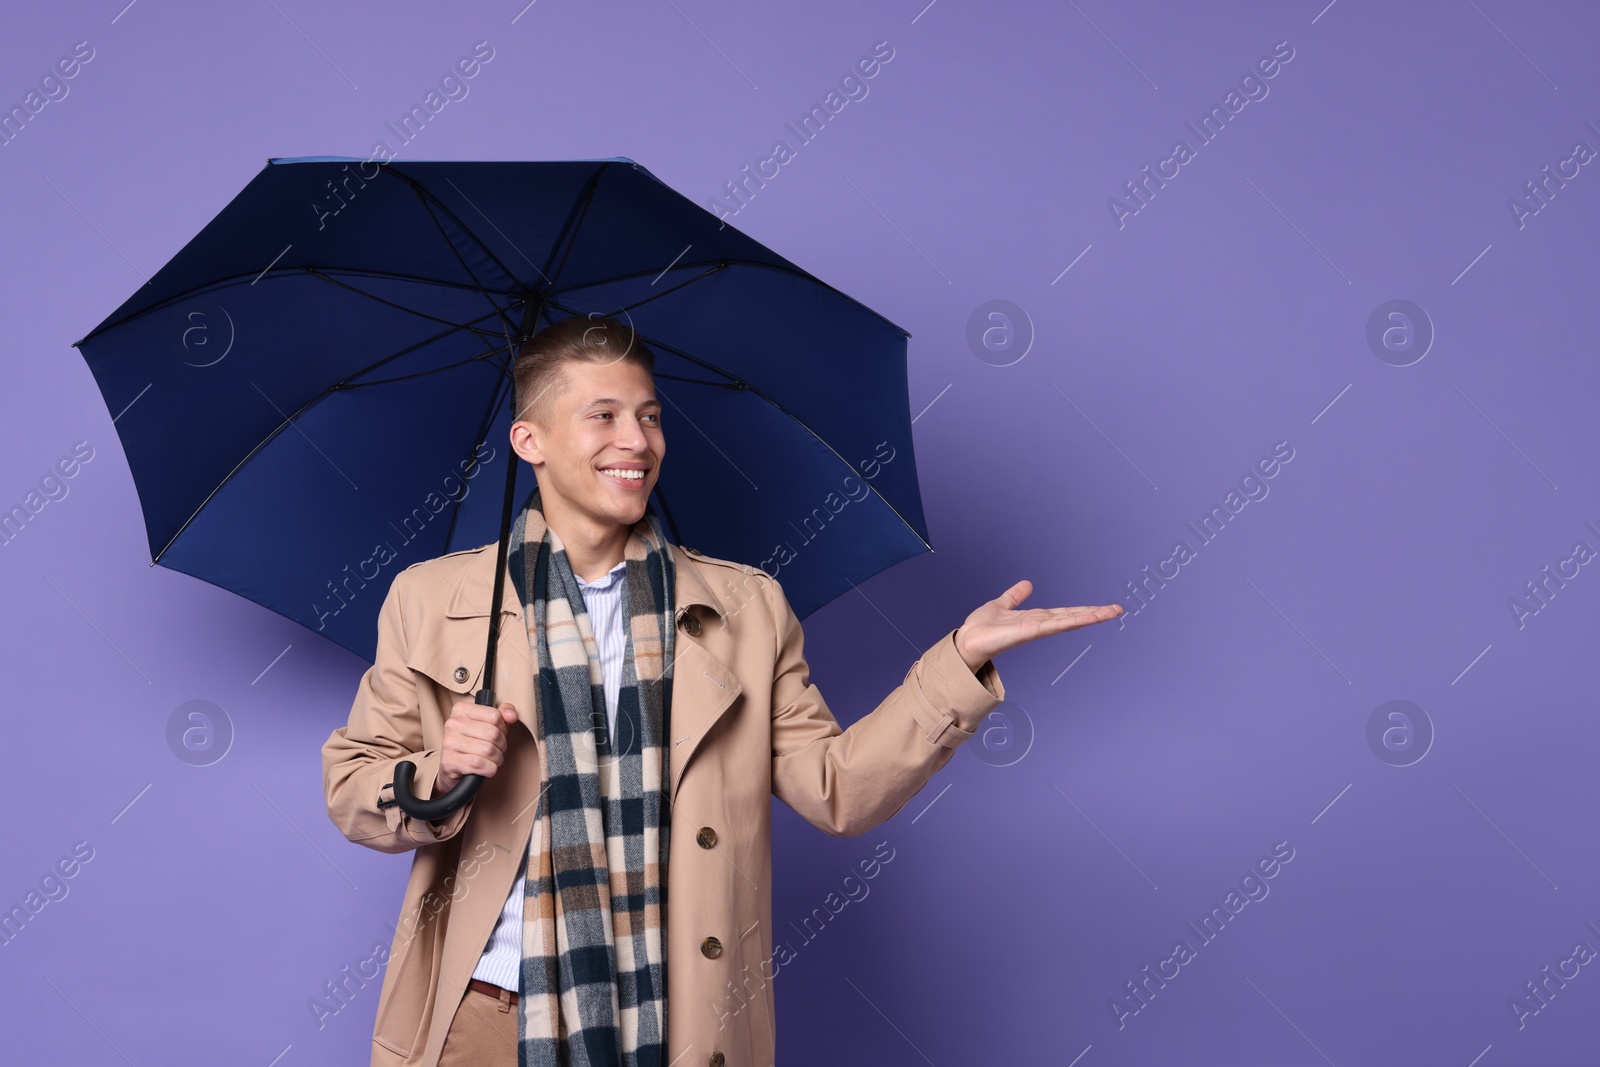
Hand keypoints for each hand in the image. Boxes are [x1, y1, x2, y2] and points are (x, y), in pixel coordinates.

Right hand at [436, 700, 518, 793]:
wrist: (452, 768)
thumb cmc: (473, 743)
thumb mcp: (488, 723)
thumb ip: (503, 714)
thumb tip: (512, 716)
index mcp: (461, 709)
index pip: (495, 716)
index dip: (502, 728)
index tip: (496, 734)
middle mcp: (452, 723)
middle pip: (493, 734)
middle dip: (501, 746)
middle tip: (496, 750)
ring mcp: (449, 743)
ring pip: (488, 751)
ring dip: (496, 759)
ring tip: (490, 759)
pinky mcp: (450, 762)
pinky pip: (480, 765)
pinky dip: (489, 769)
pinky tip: (485, 769)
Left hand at [953, 580, 1123, 671]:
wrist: (968, 640)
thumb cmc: (981, 627)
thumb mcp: (1001, 604)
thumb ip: (1015, 596)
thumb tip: (1027, 584)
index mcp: (1035, 618)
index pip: (1065, 612)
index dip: (1083, 610)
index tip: (1102, 608)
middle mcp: (1040, 624)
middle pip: (1073, 616)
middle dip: (1095, 614)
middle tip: (1117, 609)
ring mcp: (1038, 629)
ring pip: (1069, 620)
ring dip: (1091, 616)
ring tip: (1112, 612)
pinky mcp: (1031, 631)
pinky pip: (1056, 624)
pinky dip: (1072, 620)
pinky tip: (1088, 617)